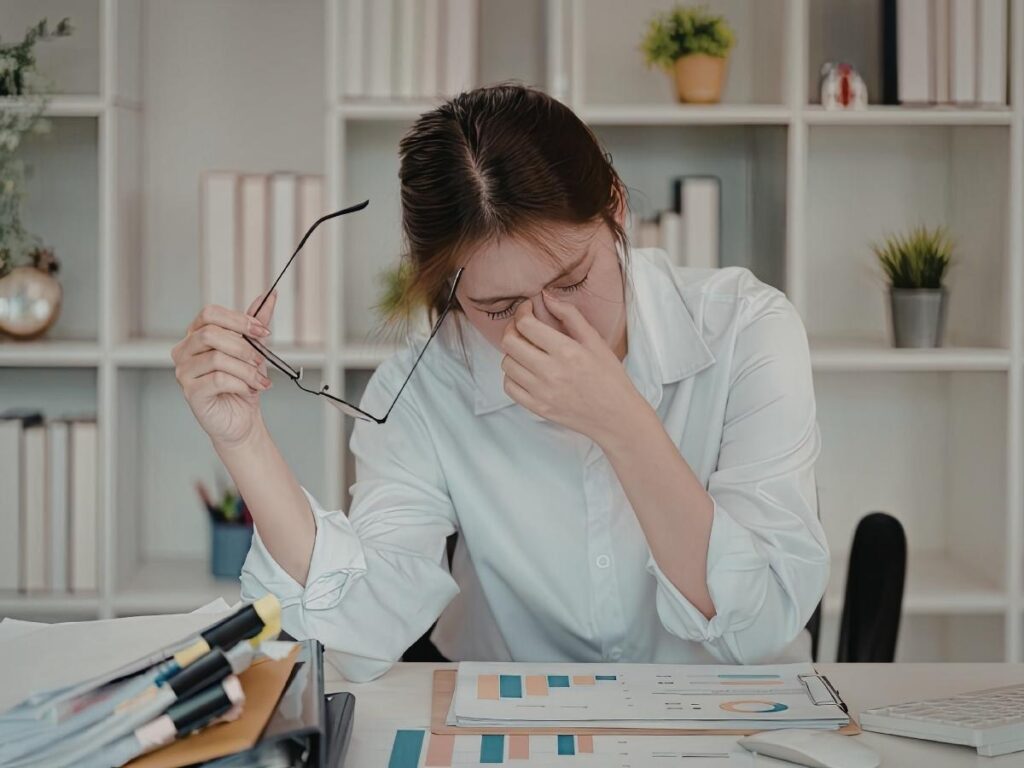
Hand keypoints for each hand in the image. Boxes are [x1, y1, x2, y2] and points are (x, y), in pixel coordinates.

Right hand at [172, 292, 276, 447]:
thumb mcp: (254, 350)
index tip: (263, 331)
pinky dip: (241, 384)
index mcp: (196, 335)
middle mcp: (184, 350)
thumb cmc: (243, 384)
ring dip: (246, 370)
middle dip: (244, 347)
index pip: (210, 313)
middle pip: (211, 334)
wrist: (242, 419)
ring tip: (259, 380)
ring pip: (217, 359)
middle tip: (261, 361)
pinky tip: (249, 390)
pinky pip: (219, 380)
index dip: (238, 320)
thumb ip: (256, 324)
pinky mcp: (190, 392)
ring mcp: (184, 371)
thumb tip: (269, 296)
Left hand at [500, 292, 646, 443]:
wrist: (616, 416)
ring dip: (513, 352)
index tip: (527, 309)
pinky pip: (509, 387)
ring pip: (507, 364)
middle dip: (512, 329)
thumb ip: (570, 315)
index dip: (522, 312)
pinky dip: (512, 375)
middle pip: (510, 343)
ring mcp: (541, 392)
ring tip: (527, 350)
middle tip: (522, 327)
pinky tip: (526, 371)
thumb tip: (546, 296)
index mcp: (566, 351)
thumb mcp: (595, 341)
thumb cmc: (609, 377)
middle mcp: (550, 372)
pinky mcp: (537, 407)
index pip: (526, 325)